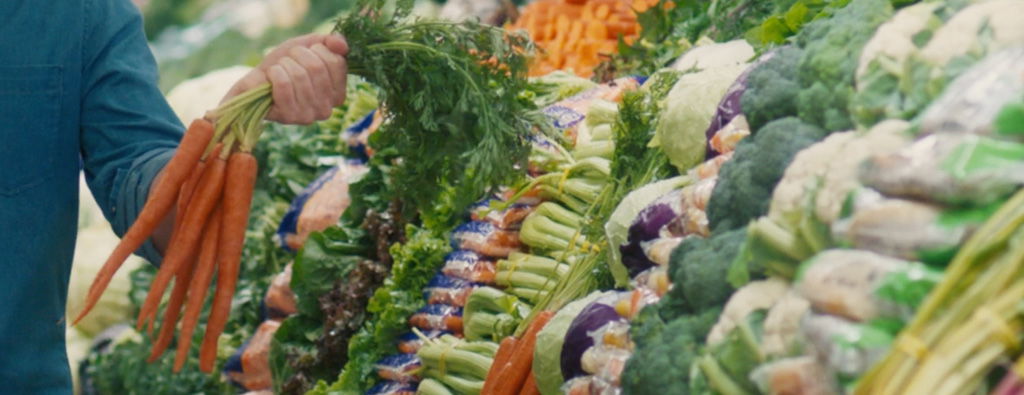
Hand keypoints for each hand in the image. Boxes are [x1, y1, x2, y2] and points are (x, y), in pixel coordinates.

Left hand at [222, 33, 349, 124]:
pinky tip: (271, 77)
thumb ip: (329, 42)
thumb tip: (342, 45)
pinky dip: (274, 73)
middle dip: (297, 55)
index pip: (336, 62)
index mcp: (337, 93)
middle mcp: (327, 108)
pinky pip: (284, 85)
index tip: (305, 53)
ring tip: (279, 69)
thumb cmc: (285, 65)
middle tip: (288, 60)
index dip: (316, 49)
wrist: (257, 82)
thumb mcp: (308, 47)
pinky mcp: (289, 117)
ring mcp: (309, 115)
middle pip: (317, 67)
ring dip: (284, 64)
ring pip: (299, 75)